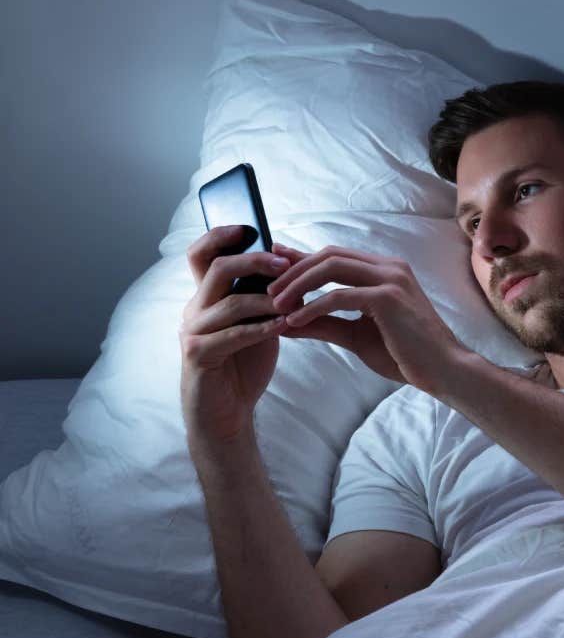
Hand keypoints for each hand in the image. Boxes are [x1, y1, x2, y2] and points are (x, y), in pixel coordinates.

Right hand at [180, 226, 291, 440]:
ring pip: (229, 302)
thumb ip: (264, 295)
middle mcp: (194, 309)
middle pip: (216, 268)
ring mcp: (193, 332)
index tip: (250, 225)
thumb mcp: (257, 321)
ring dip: (267, 300)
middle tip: (284, 263)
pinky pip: (233, 335)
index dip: (221, 235)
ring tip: (296, 302)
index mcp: (205, 296)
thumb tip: (289, 261)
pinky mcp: (199, 355)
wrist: (228, 411)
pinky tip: (286, 326)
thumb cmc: (244, 363)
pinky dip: (262, 328)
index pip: (202, 254)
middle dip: (253, 261)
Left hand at [265, 244, 465, 394]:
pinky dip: (313, 306)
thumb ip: (324, 323)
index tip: (271, 266)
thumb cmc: (406, 355)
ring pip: (332, 267)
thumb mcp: (356, 335)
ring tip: (276, 304)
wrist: (444, 371)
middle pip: (329, 254)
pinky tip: (295, 321)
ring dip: (298, 284)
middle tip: (268, 291)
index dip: (300, 258)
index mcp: (385, 271)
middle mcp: (389, 267)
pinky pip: (340, 295)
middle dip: (294, 270)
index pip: (335, 256)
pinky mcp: (388, 298)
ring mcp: (391, 279)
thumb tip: (285, 322)